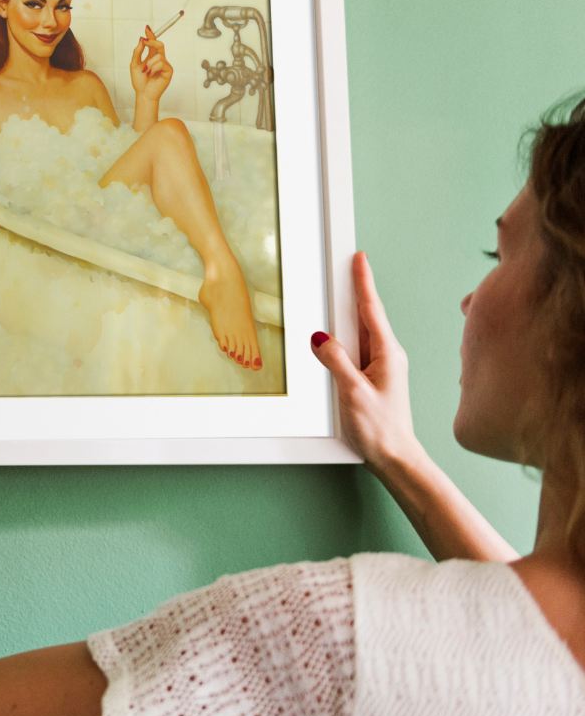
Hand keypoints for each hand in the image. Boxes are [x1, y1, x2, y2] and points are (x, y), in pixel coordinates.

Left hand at [130, 25, 172, 102]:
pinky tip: (151, 74)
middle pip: (159, 45)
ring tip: (146, 72)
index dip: (151, 35)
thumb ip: (137, 52)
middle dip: (153, 41)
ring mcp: (165, 65)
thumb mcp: (134, 64)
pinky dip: (154, 68)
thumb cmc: (140, 82)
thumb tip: (141, 40)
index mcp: (151, 57)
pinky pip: (162, 63)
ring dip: (149, 63)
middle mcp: (159, 60)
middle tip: (146, 41)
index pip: (153, 44)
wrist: (143, 93)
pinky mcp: (169, 71)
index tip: (147, 28)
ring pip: (158, 56)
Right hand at [311, 252, 422, 469]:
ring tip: (339, 293)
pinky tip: (338, 334)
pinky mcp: (373, 376)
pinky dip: (346, 335)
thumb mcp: (352, 392)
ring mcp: (381, 366)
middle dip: (356, 288)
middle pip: (366, 314)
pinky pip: (357, 347)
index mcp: (387, 353)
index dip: (363, 281)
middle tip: (347, 265)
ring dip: (349, 312)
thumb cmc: (381, 429)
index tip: (359, 258)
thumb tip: (320, 337)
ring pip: (361, 331)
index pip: (371, 309)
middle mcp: (387, 355)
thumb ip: (336, 361)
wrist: (396, 457)